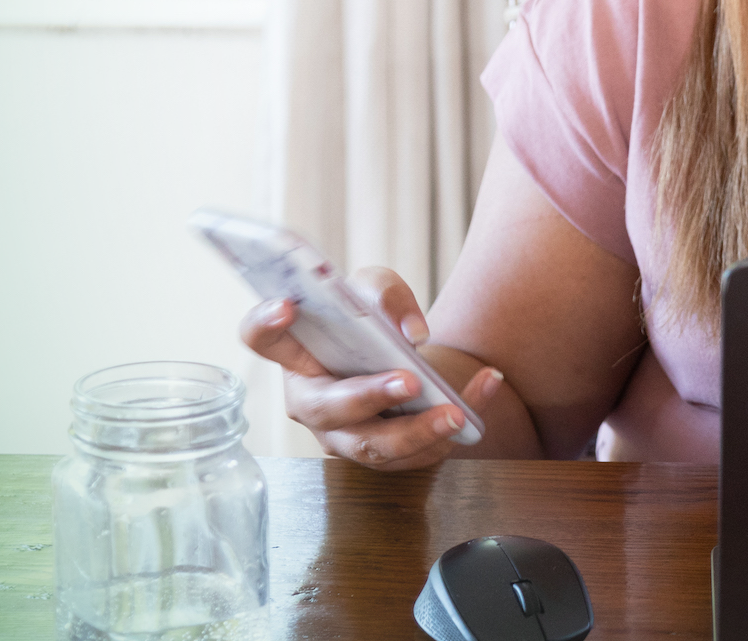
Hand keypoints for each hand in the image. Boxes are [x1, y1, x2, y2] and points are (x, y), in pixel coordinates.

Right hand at [238, 265, 504, 470]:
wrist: (402, 356)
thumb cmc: (372, 322)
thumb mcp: (376, 291)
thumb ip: (385, 294)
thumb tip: (411, 332)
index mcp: (296, 354)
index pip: (261, 338)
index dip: (264, 323)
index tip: (287, 305)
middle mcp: (313, 401)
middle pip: (327, 408)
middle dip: (367, 397)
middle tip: (408, 380)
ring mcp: (345, 436)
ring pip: (374, 447)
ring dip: (417, 432)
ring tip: (455, 411)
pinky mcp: (385, 455)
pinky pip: (419, 452)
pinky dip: (459, 421)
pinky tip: (487, 388)